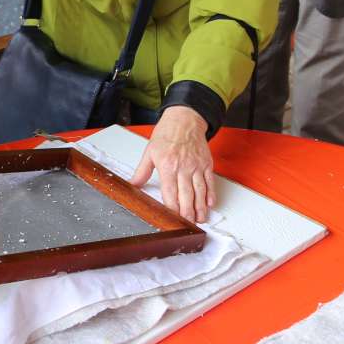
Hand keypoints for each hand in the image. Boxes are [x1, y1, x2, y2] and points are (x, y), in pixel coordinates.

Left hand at [130, 106, 214, 221]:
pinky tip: (210, 204)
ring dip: (200, 207)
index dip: (172, 207)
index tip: (173, 218)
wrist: (185, 119)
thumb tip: (132, 185)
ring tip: (200, 219)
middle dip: (188, 212)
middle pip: (186, 195)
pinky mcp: (206, 164)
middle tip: (189, 224)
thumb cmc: (167, 134)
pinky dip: (211, 194)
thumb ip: (142, 171)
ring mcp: (196, 166)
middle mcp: (183, 167)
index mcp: (167, 166)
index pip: (170, 192)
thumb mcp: (150, 152)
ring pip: (200, 191)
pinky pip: (209, 182)